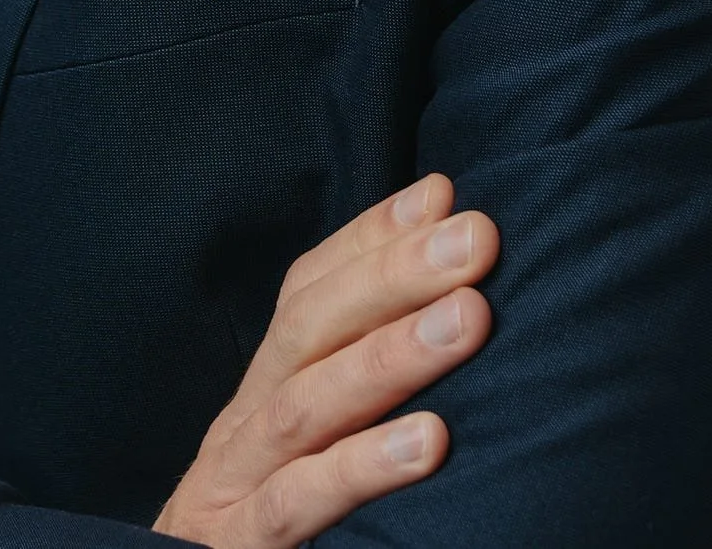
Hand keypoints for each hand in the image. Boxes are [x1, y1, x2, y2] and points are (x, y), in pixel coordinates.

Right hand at [155, 174, 496, 548]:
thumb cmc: (259, 527)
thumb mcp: (303, 444)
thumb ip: (355, 366)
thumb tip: (439, 261)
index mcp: (261, 392)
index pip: (308, 291)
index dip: (370, 238)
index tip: (443, 195)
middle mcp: (243, 423)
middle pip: (311, 328)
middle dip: (396, 273)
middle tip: (477, 236)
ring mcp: (234, 486)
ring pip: (308, 403)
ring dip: (392, 353)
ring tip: (469, 318)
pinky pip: (298, 504)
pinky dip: (363, 468)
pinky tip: (433, 444)